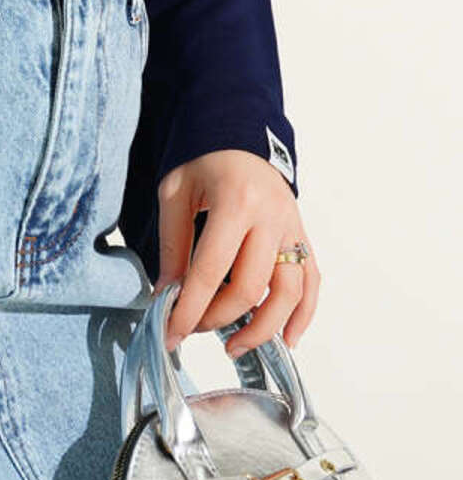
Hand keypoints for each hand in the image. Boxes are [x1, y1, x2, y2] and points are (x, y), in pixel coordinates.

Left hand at [151, 148, 320, 356]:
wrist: (241, 133)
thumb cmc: (205, 159)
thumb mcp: (176, 191)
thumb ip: (173, 244)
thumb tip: (167, 296)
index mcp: (236, 202)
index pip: (211, 271)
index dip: (190, 309)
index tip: (171, 333)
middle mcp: (271, 217)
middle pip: (250, 288)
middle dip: (217, 318)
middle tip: (192, 328)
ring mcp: (292, 227)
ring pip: (288, 293)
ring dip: (261, 328)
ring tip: (232, 346)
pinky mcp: (302, 235)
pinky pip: (312, 282)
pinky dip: (303, 314)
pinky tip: (287, 338)